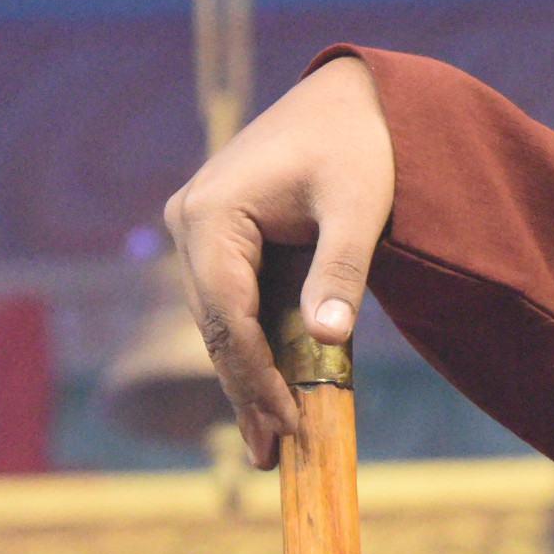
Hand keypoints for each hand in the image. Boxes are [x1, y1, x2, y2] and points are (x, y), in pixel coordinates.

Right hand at [160, 54, 395, 468]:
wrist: (356, 97)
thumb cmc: (363, 145)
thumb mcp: (360, 206)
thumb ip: (342, 270)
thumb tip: (326, 341)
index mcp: (212, 214)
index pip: (230, 314)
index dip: (257, 375)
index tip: (288, 423)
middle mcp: (191, 222)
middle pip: (218, 325)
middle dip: (247, 390)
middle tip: (273, 456)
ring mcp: (200, 231)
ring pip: (222, 321)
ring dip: (246, 378)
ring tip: (271, 443)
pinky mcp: (221, 239)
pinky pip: (236, 303)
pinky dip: (257, 346)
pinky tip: (272, 394)